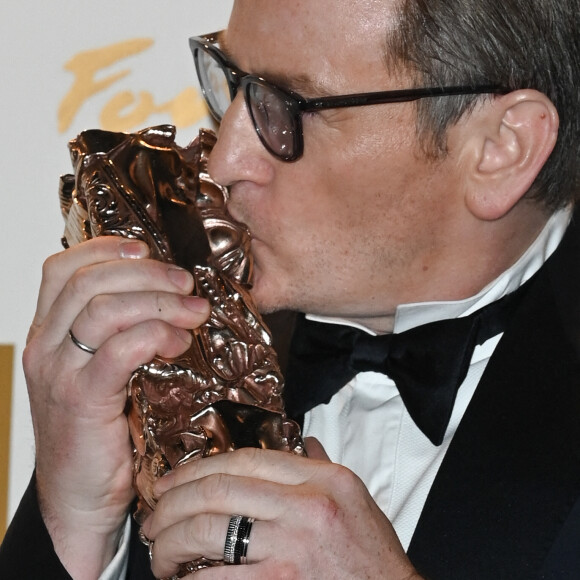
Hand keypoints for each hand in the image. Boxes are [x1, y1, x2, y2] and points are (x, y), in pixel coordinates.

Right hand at [23, 237, 209, 578]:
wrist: (78, 498)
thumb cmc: (97, 432)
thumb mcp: (99, 372)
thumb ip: (117, 334)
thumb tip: (165, 296)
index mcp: (47, 333)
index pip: (62, 268)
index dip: (106, 249)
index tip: (146, 249)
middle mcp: (45, 346)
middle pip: (89, 281)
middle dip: (146, 273)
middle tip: (186, 284)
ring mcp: (59, 373)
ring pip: (104, 309)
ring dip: (160, 302)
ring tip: (194, 312)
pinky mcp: (82, 400)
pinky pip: (119, 350)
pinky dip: (156, 335)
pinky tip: (179, 342)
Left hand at [142, 439, 421, 578]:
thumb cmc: (370, 558)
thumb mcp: (354, 499)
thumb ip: (321, 467)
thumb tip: (301, 443)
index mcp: (323, 479)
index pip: (246, 458)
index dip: (198, 468)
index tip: (173, 482)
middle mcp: (307, 506)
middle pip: (219, 490)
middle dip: (173, 503)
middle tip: (154, 518)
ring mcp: (293, 547)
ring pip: (209, 532)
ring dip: (171, 544)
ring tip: (159, 554)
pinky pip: (218, 578)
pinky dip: (191, 579)